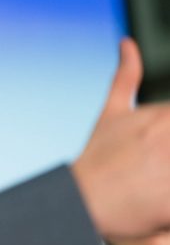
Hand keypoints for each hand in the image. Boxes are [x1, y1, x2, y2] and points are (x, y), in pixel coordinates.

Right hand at [72, 38, 169, 240]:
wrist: (82, 200)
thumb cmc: (97, 159)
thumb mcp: (112, 113)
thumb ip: (125, 75)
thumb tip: (126, 42)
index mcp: (163, 116)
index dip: (167, 136)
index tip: (159, 146)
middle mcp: (168, 136)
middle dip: (168, 154)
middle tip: (157, 164)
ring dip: (168, 175)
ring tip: (157, 179)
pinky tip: (161, 202)